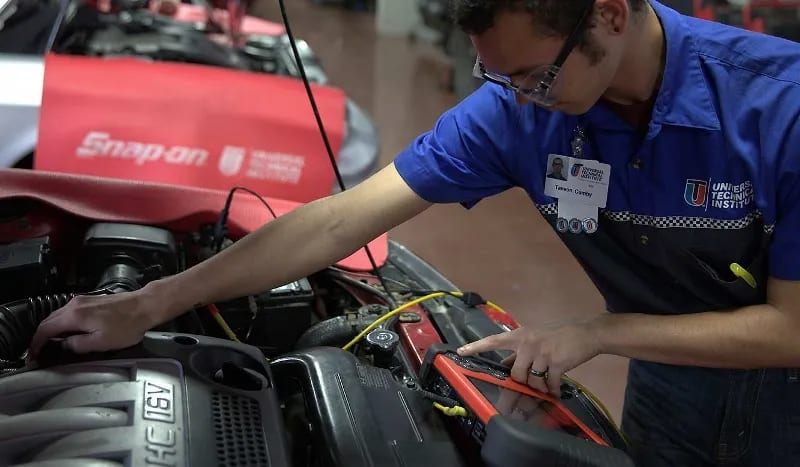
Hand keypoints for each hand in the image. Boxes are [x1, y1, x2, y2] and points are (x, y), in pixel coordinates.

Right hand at [29, 288, 161, 358]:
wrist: (145, 306)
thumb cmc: (128, 324)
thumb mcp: (100, 343)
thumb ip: (77, 345)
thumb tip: (65, 346)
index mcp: (74, 315)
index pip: (45, 329)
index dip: (36, 344)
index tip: (34, 354)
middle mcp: (76, 305)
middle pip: (49, 321)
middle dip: (41, 337)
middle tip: (39, 351)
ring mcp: (83, 301)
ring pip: (58, 315)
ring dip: (52, 329)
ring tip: (52, 343)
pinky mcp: (92, 300)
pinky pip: (70, 312)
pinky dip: (63, 323)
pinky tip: (69, 331)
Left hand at [457, 319, 601, 395]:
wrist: (586, 333)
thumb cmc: (559, 335)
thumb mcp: (535, 338)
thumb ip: (520, 351)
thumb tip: (507, 367)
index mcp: (520, 335)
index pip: (493, 341)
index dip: (476, 347)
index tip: (460, 351)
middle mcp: (528, 343)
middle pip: (515, 374)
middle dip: (523, 382)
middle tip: (534, 381)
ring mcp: (542, 353)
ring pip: (532, 381)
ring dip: (539, 387)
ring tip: (547, 384)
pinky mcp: (556, 363)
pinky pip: (548, 385)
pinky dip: (552, 390)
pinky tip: (556, 390)